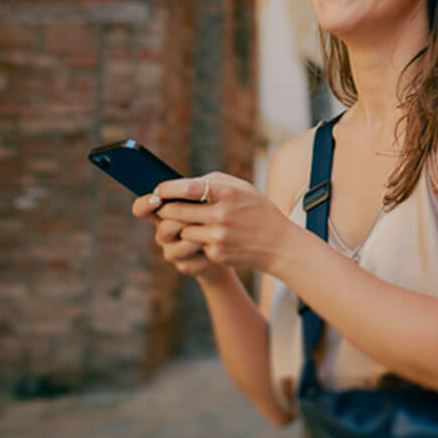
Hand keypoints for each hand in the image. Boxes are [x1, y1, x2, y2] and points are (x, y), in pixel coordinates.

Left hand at [130, 173, 292, 275]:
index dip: (168, 189)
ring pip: (182, 231)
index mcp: (228, 193)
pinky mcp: (218, 254)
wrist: (280, 244)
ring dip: (181, 228)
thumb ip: (213, 182)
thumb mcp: (242, 188)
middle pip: (177, 211)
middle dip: (165, 210)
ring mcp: (220, 237)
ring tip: (187, 223)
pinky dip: (196, 241)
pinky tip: (207, 238)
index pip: (188, 188)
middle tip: (160, 208)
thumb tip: (182, 184)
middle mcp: (223, 215)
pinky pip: (194, 246)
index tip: (158, 189)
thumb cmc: (258, 211)